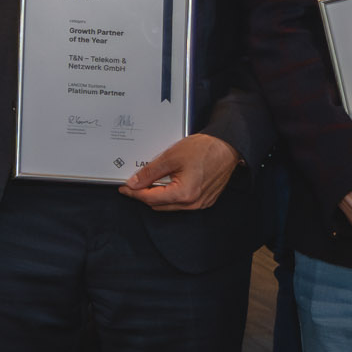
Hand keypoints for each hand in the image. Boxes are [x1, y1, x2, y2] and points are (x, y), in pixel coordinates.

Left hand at [120, 133, 240, 211]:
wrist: (226, 146)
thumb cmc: (204, 149)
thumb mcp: (170, 157)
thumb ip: (150, 172)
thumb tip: (134, 183)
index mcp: (184, 194)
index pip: (150, 198)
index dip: (134, 193)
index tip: (124, 188)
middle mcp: (193, 203)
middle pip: (158, 205)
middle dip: (144, 194)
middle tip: (134, 182)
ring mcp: (200, 203)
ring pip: (169, 205)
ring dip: (157, 195)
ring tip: (151, 180)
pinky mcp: (204, 200)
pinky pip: (181, 203)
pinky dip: (170, 195)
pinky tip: (167, 182)